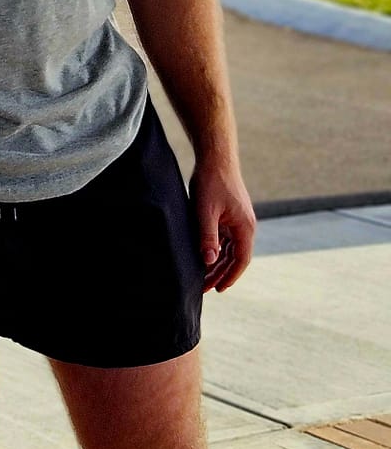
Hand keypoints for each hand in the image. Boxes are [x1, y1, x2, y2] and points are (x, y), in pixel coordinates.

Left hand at [191, 154, 255, 292]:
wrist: (216, 158)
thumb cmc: (211, 183)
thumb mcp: (205, 211)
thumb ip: (208, 237)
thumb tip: (209, 261)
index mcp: (245, 227)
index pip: (241, 259)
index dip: (231, 276)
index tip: (219, 289)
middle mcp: (245, 226)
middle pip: (236, 257)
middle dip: (221, 273)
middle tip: (205, 289)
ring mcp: (238, 220)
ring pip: (230, 249)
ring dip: (218, 263)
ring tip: (203, 278)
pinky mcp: (230, 215)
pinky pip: (225, 239)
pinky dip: (216, 250)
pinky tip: (204, 258)